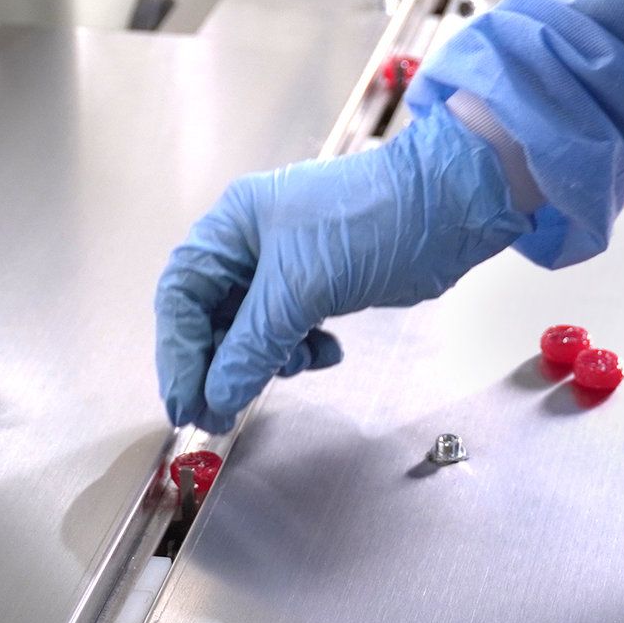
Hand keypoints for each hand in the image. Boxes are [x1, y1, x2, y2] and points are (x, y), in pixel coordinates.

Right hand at [155, 104, 529, 431]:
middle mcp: (251, 244)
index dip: (178, 353)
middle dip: (221, 365)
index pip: (181, 296)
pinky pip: (289, 332)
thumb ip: (253, 345)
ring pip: (252, 331)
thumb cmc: (373, 219)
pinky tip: (327, 351)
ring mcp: (287, 267)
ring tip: (295, 367)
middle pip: (212, 318)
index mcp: (232, 226)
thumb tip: (219, 393)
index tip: (185, 401)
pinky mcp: (319, 287)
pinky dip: (302, 350)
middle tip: (222, 411)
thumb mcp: (300, 287)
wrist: (445, 210)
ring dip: (267, 360)